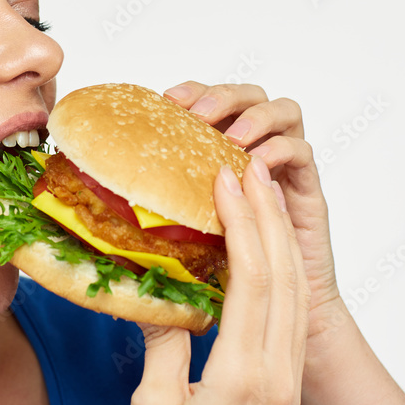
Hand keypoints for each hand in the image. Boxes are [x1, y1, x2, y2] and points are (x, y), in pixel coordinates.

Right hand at [131, 158, 309, 404]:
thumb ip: (162, 346)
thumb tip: (154, 294)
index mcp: (242, 374)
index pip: (252, 281)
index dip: (242, 225)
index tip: (227, 183)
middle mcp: (276, 370)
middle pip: (282, 275)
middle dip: (266, 215)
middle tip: (248, 169)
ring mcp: (288, 373)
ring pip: (294, 289)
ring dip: (278, 235)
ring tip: (261, 193)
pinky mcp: (287, 376)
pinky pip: (291, 309)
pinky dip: (280, 267)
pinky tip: (265, 246)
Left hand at [163, 82, 346, 344]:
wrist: (273, 312)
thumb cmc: (225, 276)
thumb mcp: (180, 238)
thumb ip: (155, 218)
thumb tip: (96, 219)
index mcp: (221, 154)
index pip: (210, 102)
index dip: (191, 92)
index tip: (165, 101)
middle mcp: (254, 153)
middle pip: (249, 95)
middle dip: (222, 96)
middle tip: (197, 116)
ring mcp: (283, 169)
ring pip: (284, 111)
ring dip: (255, 116)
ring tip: (232, 138)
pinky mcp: (308, 192)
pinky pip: (303, 152)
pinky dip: (281, 149)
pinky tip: (257, 165)